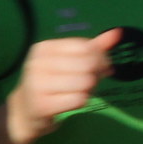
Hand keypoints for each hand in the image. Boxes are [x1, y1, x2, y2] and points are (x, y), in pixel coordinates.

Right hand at [3, 30, 118, 143]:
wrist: (25, 111)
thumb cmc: (51, 83)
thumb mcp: (67, 61)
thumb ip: (93, 47)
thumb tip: (118, 33)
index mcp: (43, 48)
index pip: (85, 47)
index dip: (100, 58)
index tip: (100, 68)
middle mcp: (37, 63)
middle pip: (87, 65)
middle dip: (95, 75)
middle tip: (91, 83)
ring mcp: (37, 84)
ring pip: (85, 83)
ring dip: (89, 90)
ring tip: (80, 92)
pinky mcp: (42, 105)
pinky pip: (78, 100)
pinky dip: (81, 102)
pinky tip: (72, 102)